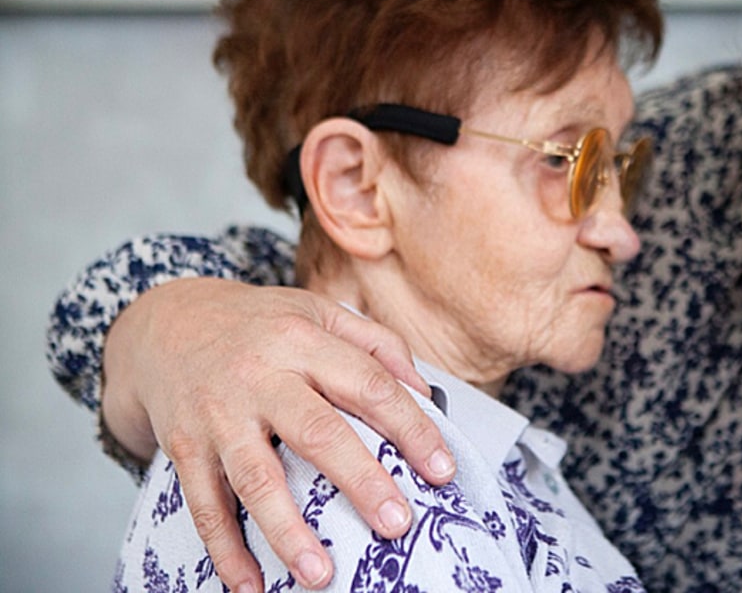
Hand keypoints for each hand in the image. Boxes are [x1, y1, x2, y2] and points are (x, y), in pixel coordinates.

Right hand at [102, 278, 455, 591]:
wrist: (164, 322)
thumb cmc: (260, 324)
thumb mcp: (318, 311)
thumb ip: (377, 344)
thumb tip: (426, 394)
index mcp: (302, 339)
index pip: (368, 384)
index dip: (411, 427)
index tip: (442, 470)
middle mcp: (259, 375)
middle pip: (316, 432)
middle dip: (360, 481)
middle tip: (397, 524)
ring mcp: (217, 414)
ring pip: (256, 478)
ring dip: (288, 531)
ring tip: (321, 575)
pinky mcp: (184, 446)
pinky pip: (203, 504)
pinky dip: (224, 549)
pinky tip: (249, 585)